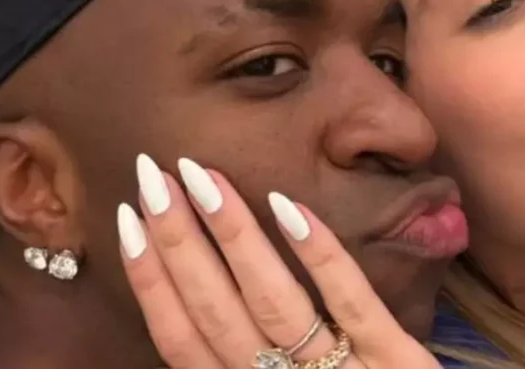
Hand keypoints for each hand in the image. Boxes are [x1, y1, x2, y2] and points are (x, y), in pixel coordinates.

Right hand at [117, 154, 442, 368]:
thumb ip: (236, 363)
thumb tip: (186, 305)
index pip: (183, 342)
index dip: (152, 283)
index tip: (128, 221)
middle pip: (218, 314)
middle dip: (180, 242)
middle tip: (152, 175)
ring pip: (274, 302)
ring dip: (235, 236)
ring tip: (204, 177)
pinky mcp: (396, 363)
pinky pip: (354, 304)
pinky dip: (319, 256)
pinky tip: (288, 204)